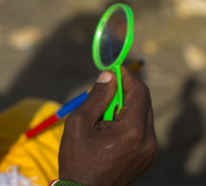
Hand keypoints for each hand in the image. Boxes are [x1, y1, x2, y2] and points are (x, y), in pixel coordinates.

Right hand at [58, 67, 157, 185]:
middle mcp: (148, 139)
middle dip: (126, 89)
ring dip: (125, 105)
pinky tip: (108, 125)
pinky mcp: (147, 156)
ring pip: (143, 114)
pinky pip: (141, 128)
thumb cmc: (77, 158)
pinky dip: (127, 119)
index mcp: (132, 130)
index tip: (113, 68)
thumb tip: (109, 75)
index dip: (127, 76)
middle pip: (144, 101)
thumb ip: (97, 96)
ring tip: (101, 112)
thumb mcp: (79, 123)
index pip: (139, 92)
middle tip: (105, 85)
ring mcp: (150, 150)